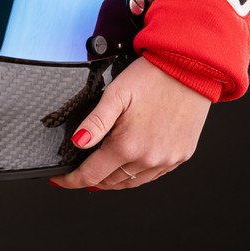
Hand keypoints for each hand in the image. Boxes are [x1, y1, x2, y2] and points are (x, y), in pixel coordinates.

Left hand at [49, 56, 211, 190]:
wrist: (190, 69)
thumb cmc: (152, 77)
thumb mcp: (115, 94)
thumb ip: (95, 122)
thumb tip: (77, 142)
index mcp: (128, 146)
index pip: (91, 175)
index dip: (71, 180)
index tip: (59, 180)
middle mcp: (149, 158)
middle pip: (110, 182)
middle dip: (91, 177)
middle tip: (78, 169)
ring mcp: (167, 160)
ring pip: (131, 182)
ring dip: (113, 179)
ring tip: (101, 169)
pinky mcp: (181, 156)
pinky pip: (153, 175)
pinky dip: (136, 174)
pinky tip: (130, 163)